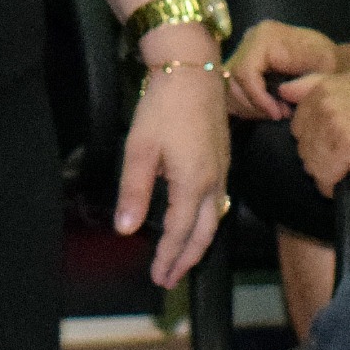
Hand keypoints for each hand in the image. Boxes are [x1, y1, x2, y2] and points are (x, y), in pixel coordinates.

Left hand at [118, 65, 229, 287]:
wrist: (192, 70)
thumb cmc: (163, 107)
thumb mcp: (140, 150)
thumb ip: (134, 192)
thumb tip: (126, 230)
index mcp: (192, 183)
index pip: (181, 233)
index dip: (169, 257)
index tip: (158, 276)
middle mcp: (213, 182)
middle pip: (204, 233)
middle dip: (187, 260)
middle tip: (170, 279)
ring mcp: (222, 171)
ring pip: (214, 219)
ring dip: (198, 244)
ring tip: (182, 260)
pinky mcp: (223, 160)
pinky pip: (218, 203)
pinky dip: (206, 223)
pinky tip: (195, 223)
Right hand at [224, 18, 337, 122]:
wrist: (335, 60)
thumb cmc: (332, 66)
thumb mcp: (323, 73)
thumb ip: (302, 83)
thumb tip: (280, 93)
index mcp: (265, 36)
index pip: (244, 71)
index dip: (257, 98)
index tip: (278, 114)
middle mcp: (249, 38)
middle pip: (233, 80)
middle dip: (254, 104)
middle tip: (279, 115)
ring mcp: (244, 49)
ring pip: (229, 87)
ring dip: (250, 106)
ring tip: (276, 112)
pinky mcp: (244, 61)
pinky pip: (232, 88)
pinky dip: (246, 103)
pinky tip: (266, 108)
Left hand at [279, 66, 349, 189]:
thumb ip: (319, 84)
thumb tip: (285, 90)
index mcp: (323, 87)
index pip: (299, 126)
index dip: (317, 139)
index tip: (337, 144)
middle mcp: (323, 103)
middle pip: (302, 146)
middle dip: (320, 157)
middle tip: (348, 159)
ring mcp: (333, 125)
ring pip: (311, 164)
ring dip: (327, 173)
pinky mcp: (345, 148)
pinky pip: (325, 178)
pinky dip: (333, 186)